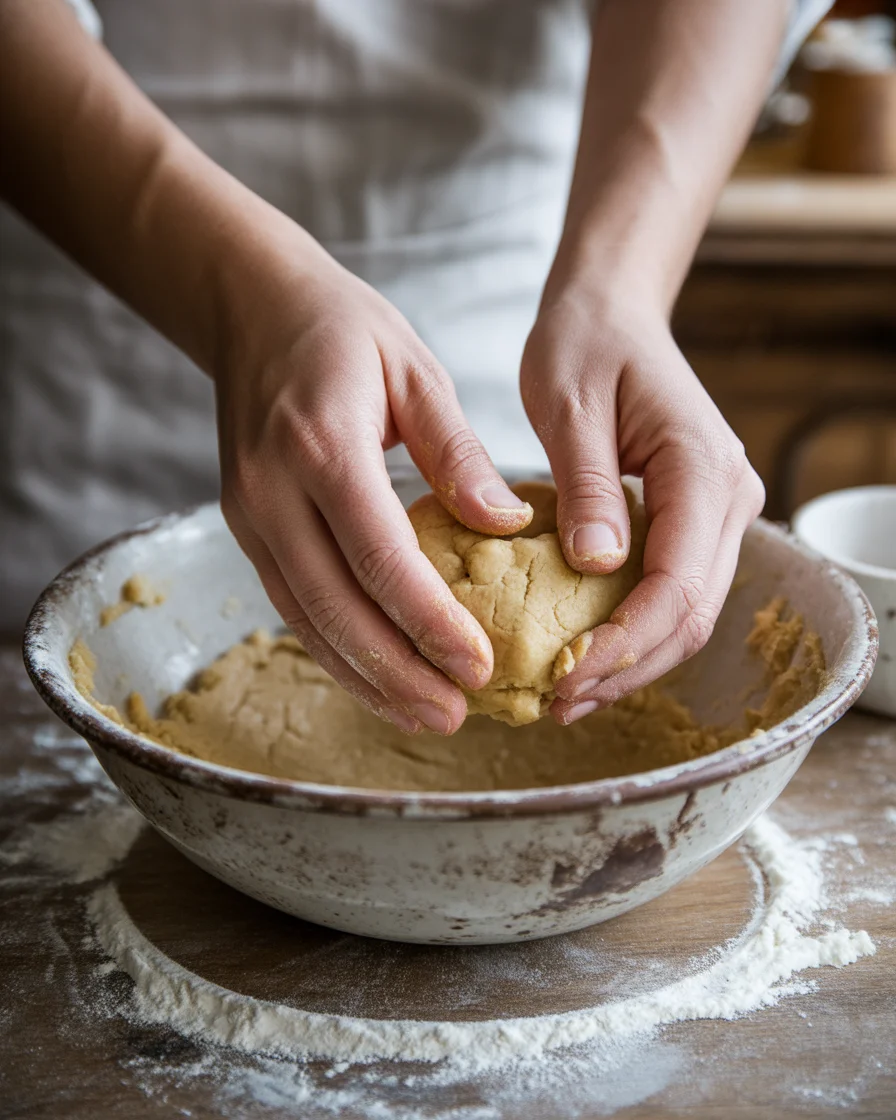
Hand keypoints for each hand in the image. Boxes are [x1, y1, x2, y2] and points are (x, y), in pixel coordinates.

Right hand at [215, 224, 532, 734]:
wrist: (251, 309)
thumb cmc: (344, 332)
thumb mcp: (416, 372)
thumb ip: (459, 453)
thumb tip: (508, 524)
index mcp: (322, 447)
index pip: (380, 557)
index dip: (429, 622)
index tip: (479, 666)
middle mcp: (272, 493)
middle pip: (336, 607)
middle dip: (397, 672)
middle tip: (455, 716)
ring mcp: (250, 516)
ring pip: (306, 620)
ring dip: (363, 676)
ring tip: (422, 716)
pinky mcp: (246, 529)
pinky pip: (292, 605)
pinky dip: (334, 649)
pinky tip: (375, 677)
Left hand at [521, 287, 764, 723]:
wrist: (610, 313)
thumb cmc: (584, 343)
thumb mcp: (569, 404)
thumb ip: (587, 485)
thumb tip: (597, 566)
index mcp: (703, 468)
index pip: (678, 582)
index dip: (626, 641)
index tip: (566, 677)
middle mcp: (728, 498)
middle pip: (692, 613)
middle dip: (628, 667)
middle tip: (557, 703)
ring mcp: (717, 512)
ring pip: (688, 613)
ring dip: (632, 661)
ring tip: (566, 694)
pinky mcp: (692, 521)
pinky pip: (672, 591)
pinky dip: (633, 631)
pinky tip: (586, 655)